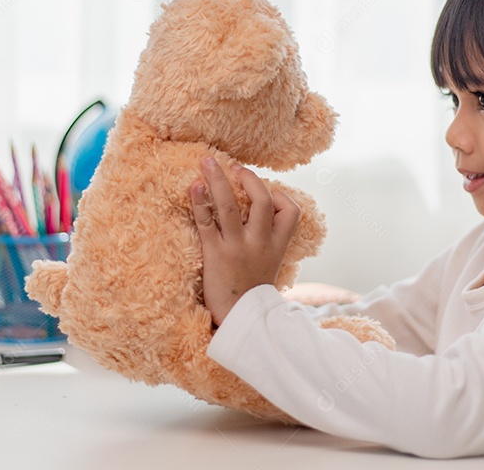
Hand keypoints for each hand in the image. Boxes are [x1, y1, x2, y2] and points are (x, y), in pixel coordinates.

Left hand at [190, 157, 299, 326]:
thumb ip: (268, 239)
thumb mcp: (270, 264)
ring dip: (218, 179)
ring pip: (231, 205)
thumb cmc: (251, 291)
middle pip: (262, 201)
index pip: (289, 210)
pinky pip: (207, 222)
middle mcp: (260, 242)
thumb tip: (257, 211)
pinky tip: (194, 186)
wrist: (241, 322)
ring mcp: (238, 247)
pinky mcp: (215, 255)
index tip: (265, 192)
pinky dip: (200, 201)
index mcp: (277, 245)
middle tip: (234, 165)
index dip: (278, 195)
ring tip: (207, 160)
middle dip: (248, 178)